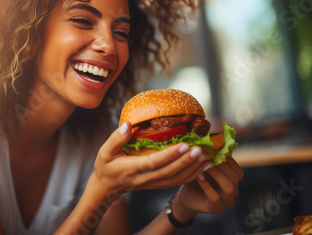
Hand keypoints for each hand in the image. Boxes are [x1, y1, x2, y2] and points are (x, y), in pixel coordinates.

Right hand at [92, 121, 210, 196]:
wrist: (107, 187)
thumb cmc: (106, 166)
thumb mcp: (105, 151)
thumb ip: (116, 137)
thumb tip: (129, 124)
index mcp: (132, 168)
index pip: (154, 162)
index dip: (170, 155)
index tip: (184, 145)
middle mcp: (145, 178)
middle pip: (169, 172)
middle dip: (186, 161)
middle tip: (201, 149)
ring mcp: (153, 184)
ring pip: (176, 179)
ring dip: (192, 169)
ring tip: (206, 157)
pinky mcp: (158, 185)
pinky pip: (177, 182)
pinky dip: (191, 175)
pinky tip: (202, 167)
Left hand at [173, 156, 243, 216]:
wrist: (185, 196)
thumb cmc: (196, 178)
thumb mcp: (205, 167)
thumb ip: (212, 158)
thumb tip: (215, 140)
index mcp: (233, 183)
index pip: (238, 171)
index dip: (228, 160)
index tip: (215, 151)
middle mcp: (233, 193)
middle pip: (236, 178)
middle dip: (222, 165)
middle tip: (208, 157)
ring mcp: (225, 202)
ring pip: (229, 187)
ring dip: (217, 174)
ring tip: (204, 166)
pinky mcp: (214, 208)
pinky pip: (214, 197)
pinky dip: (206, 185)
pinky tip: (198, 176)